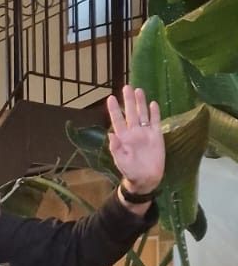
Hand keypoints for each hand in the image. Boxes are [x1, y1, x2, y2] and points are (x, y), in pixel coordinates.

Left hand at [106, 84, 162, 198]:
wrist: (146, 178)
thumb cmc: (131, 171)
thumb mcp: (121, 161)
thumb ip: (116, 148)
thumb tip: (111, 135)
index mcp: (123, 137)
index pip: (117, 120)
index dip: (114, 109)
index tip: (110, 98)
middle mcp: (134, 132)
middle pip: (130, 113)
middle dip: (128, 100)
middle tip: (126, 87)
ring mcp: (145, 133)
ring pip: (142, 114)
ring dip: (140, 103)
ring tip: (139, 90)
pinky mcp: (156, 136)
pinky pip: (155, 122)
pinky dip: (154, 113)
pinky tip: (153, 104)